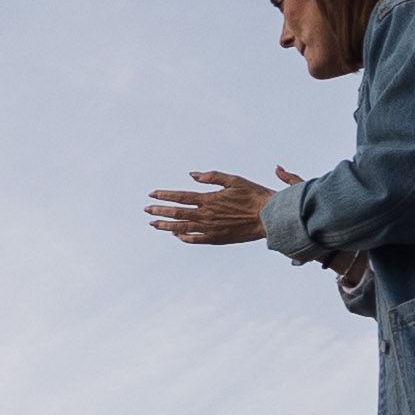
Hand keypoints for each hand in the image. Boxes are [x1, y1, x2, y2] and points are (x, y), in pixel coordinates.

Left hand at [144, 166, 300, 246]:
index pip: (180, 197)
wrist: (268, 216)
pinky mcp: (217, 239)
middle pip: (176, 213)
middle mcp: (206, 215)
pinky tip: (176, 235)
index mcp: (209, 199)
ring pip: (182, 228)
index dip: (164, 195)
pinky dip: (183, 237)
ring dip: (166, 226)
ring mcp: (210, 228)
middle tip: (146, 210)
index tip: (151, 194)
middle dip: (159, 211)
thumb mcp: (234, 180)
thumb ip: (211, 176)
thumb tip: (192, 175)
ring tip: (153, 224)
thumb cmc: (253, 195)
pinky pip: (195, 239)